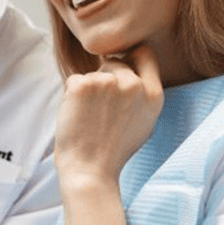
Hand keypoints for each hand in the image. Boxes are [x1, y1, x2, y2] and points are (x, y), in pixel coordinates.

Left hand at [55, 45, 163, 185]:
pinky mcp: (83, 85)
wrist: (90, 171)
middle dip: (104, 79)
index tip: (119, 70)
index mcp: (153, 94)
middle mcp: (134, 85)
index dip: (129, 59)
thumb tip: (131, 66)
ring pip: (93, 73)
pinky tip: (78, 117)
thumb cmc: (112, 151)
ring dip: (87, 91)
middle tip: (99, 112)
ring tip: (90, 120)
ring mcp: (108, 83)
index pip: (144, 53)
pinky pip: (74, 80)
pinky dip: (71, 96)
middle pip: (114, 62)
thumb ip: (142, 94)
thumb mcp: (143, 122)